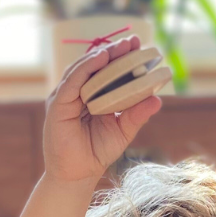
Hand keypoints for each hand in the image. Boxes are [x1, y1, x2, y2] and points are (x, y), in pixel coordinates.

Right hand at [43, 35, 161, 184]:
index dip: (121, 56)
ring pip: (82, 68)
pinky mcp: (57, 105)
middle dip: (113, 51)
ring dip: (100, 56)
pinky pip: (72, 81)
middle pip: (94, 65)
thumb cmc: (97, 153)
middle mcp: (78, 93)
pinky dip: (85, 68)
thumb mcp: (122, 131)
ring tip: (119, 48)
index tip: (138, 45)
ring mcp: (66, 97)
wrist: (78, 175)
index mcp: (92, 96)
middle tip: (132, 42)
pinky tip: (100, 59)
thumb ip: (136, 115)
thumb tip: (157, 100)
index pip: (106, 70)